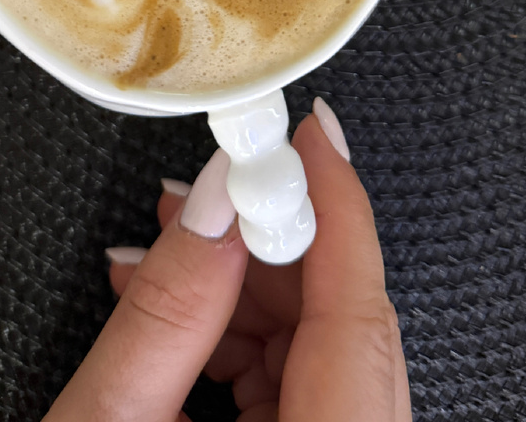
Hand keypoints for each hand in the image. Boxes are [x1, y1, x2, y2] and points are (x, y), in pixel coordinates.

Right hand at [46, 101, 411, 420]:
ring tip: (166, 242)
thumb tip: (214, 199)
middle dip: (274, 243)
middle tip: (217, 182)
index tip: (311, 136)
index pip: (359, 318)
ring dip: (246, 288)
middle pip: (344, 333)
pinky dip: (240, 337)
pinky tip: (176, 302)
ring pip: (320, 355)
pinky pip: (295, 389)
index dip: (339, 210)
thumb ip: (168, 309)